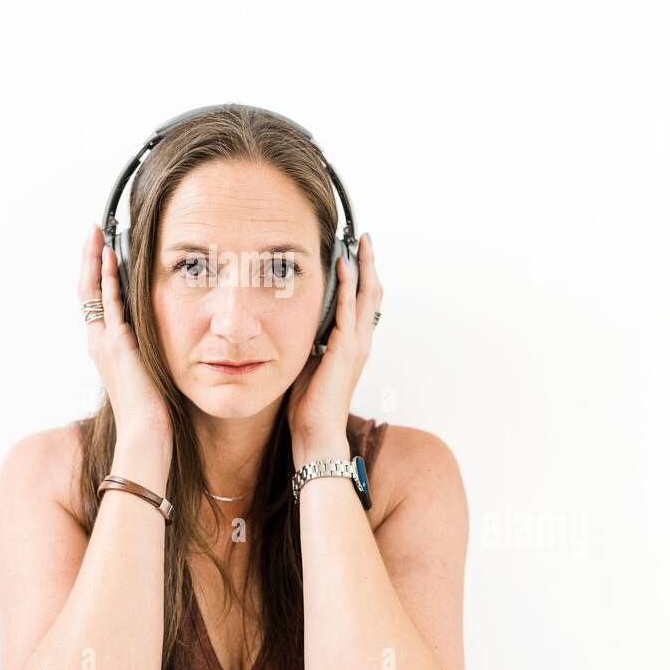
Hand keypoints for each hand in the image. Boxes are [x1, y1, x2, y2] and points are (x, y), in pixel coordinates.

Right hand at [78, 223, 172, 439]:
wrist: (146, 431)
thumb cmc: (152, 408)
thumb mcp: (149, 369)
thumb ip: (147, 348)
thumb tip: (163, 333)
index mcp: (105, 346)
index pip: (95, 300)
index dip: (95, 273)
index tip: (100, 247)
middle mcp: (98, 340)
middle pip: (86, 289)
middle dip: (88, 257)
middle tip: (92, 230)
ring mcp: (104, 341)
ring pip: (92, 290)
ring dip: (93, 259)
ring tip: (95, 233)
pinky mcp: (117, 343)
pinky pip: (109, 302)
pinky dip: (107, 277)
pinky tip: (110, 256)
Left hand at [287, 233, 382, 444]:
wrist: (316, 432)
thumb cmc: (309, 403)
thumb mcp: (309, 362)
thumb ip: (310, 341)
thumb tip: (296, 322)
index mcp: (353, 345)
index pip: (363, 302)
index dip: (363, 275)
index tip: (357, 251)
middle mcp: (361, 341)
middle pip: (372, 292)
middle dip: (369, 263)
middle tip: (364, 237)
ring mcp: (356, 345)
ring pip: (366, 296)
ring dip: (364, 266)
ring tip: (360, 242)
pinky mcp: (345, 350)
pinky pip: (347, 310)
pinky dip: (347, 285)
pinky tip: (343, 265)